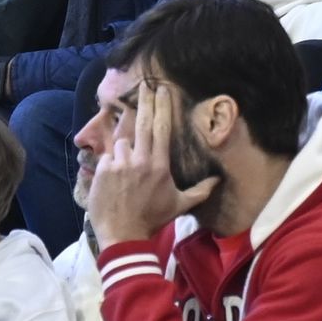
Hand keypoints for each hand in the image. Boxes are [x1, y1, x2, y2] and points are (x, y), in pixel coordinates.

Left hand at [87, 84, 220, 248]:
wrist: (123, 235)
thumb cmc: (152, 219)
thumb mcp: (179, 205)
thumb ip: (200, 191)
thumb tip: (218, 180)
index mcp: (159, 165)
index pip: (162, 128)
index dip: (162, 107)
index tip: (162, 90)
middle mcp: (140, 159)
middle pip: (142, 123)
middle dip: (144, 101)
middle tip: (145, 85)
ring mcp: (120, 163)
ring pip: (122, 143)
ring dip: (125, 148)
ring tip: (126, 168)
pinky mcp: (103, 169)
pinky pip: (108, 157)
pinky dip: (111, 163)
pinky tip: (114, 178)